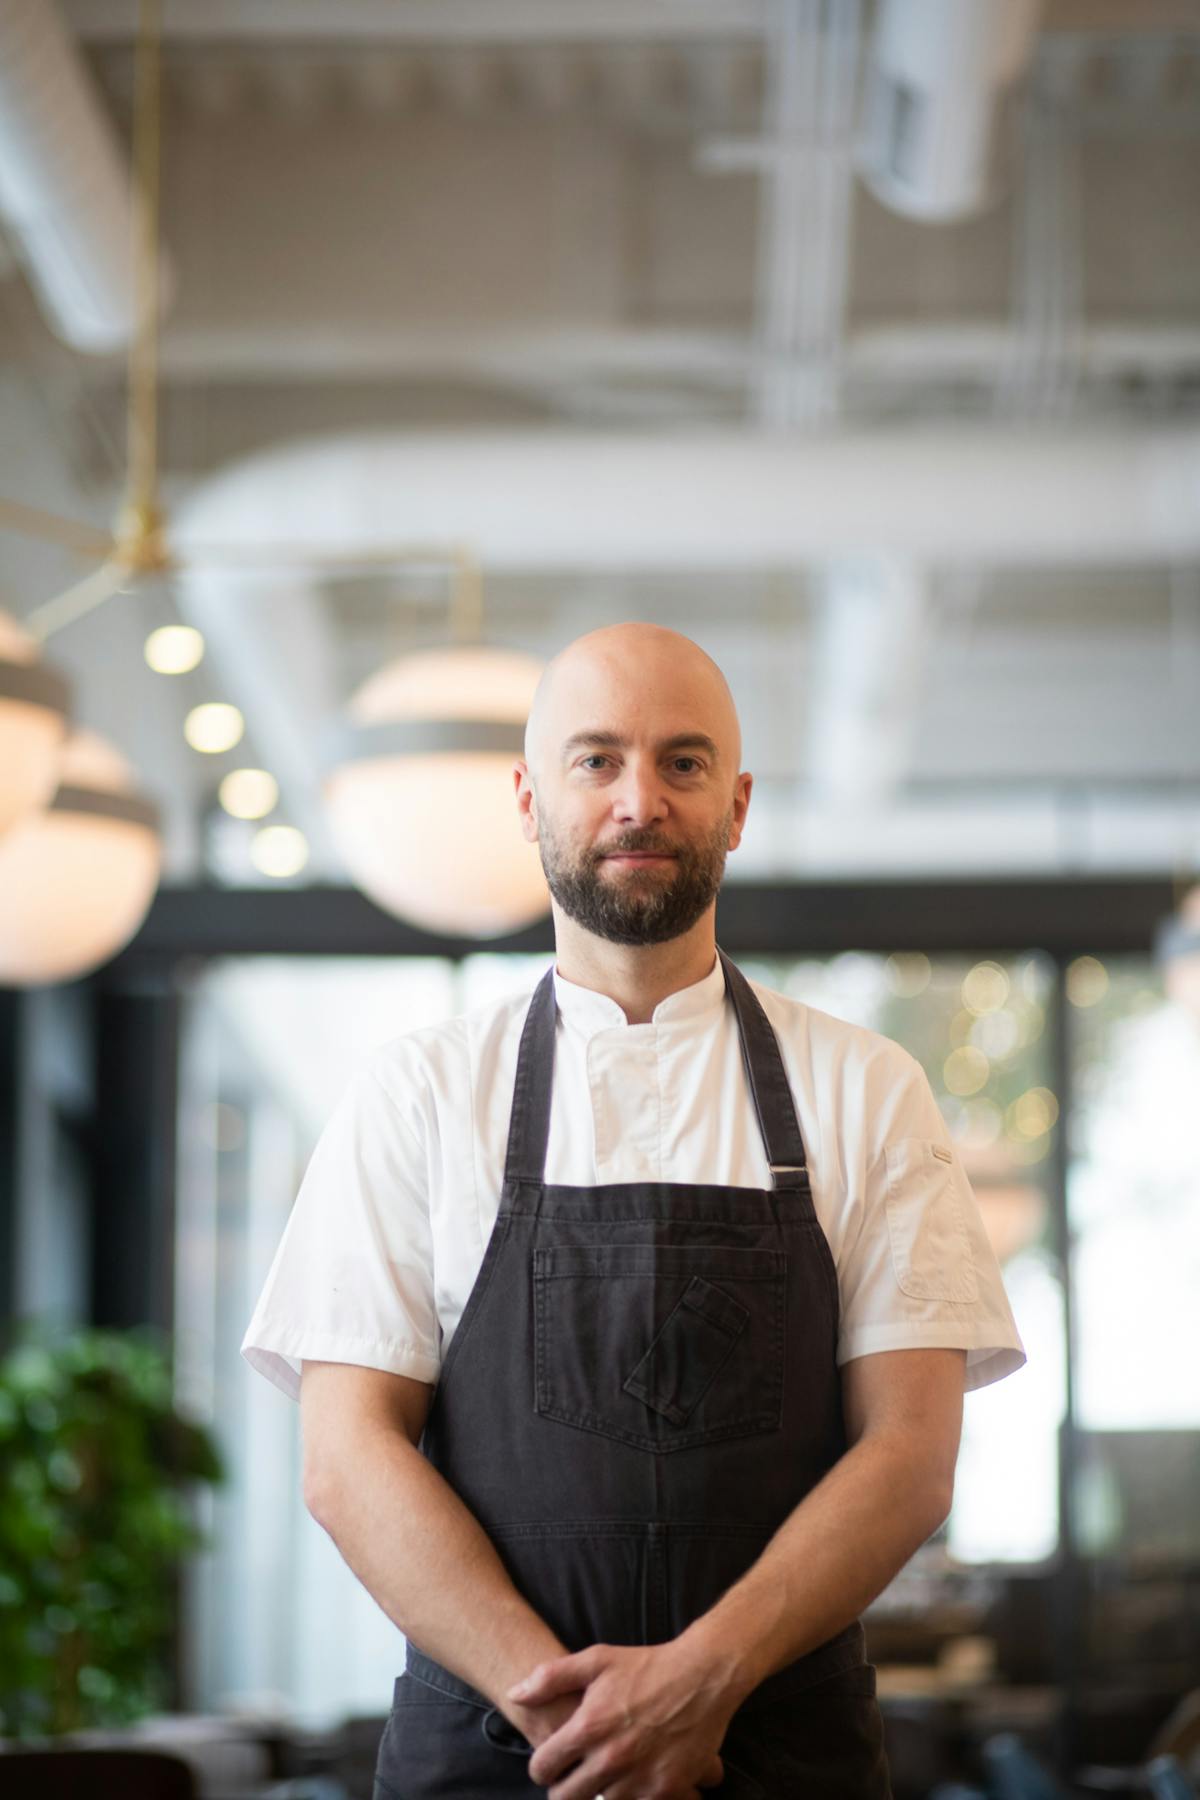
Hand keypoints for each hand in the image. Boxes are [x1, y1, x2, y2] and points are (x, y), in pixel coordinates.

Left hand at [510, 1640, 736, 1799]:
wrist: (703, 1677)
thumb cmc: (646, 1666)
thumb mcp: (597, 1660)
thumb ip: (550, 1677)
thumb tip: (515, 1694)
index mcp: (588, 1727)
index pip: (542, 1768)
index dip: (542, 1766)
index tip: (552, 1761)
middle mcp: (610, 1758)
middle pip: (565, 1799)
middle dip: (564, 1788)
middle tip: (574, 1775)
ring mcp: (638, 1778)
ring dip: (601, 1792)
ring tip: (608, 1773)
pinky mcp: (664, 1791)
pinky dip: (633, 1797)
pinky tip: (635, 1778)